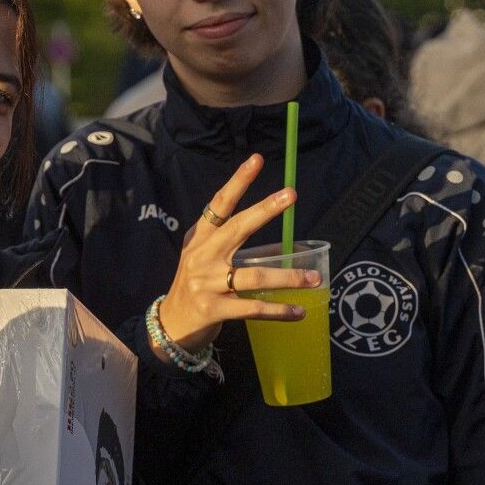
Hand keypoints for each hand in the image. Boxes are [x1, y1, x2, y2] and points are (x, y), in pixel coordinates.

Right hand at [156, 154, 319, 356]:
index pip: (219, 205)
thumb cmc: (194, 287)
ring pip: (255, 275)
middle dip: (265, 210)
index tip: (257, 160)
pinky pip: (253, 308)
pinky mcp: (214, 309)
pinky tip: (298, 311)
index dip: (238, 181)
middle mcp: (202, 256)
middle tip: (290, 195)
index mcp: (200, 239)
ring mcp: (207, 283)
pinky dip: (278, 310)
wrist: (169, 324)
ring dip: (288, 277)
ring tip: (314, 277)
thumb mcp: (204, 259)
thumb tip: (276, 235)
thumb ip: (231, 244)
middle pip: (238, 227)